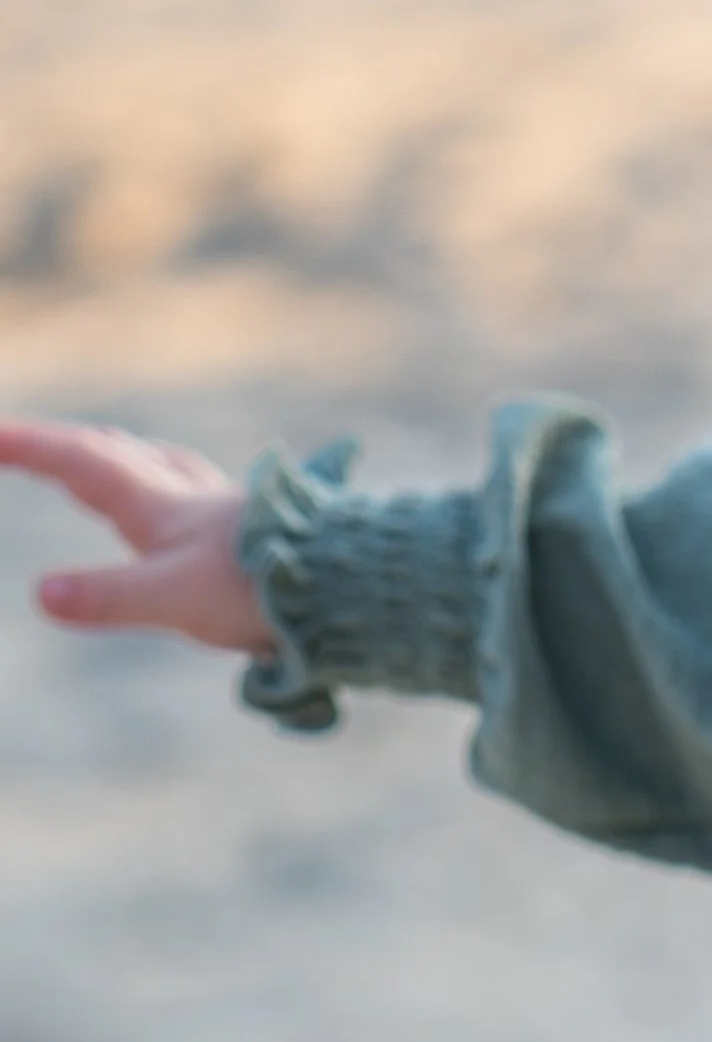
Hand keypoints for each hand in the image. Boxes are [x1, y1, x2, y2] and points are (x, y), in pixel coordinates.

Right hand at [0, 418, 271, 651]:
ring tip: (93, 455)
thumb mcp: (173, 599)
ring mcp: (217, 506)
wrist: (349, 584)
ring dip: (112, 454)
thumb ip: (107, 596)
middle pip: (113, 452)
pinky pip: (182, 485)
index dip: (32, 446)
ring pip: (153, 463)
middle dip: (61, 445)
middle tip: (19, 441)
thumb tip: (40, 592)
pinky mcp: (242, 527)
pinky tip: (176, 498)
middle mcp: (186, 494)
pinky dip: (154, 478)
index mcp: (160, 504)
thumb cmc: (263, 589)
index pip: (82, 460)